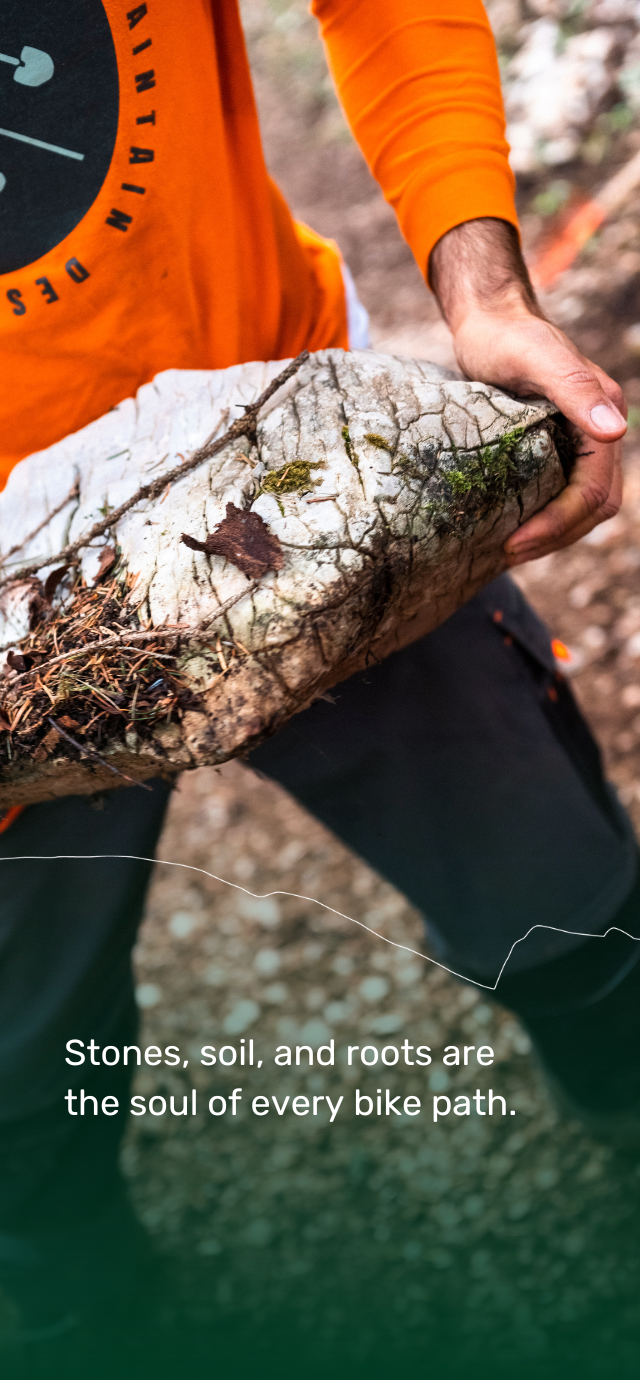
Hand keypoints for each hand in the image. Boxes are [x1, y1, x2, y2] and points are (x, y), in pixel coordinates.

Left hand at [429, 220, 625, 564]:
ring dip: (553, 533)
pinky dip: (546, 516)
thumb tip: (615, 433)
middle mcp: (600, 429)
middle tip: (508, 553)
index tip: (515, 542)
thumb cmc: (506, 336)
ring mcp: (582, 439)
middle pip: (594, 505)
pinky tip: (514, 526)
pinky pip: (565, 491)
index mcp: (602, 413)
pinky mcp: (561, 445)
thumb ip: (574, 389)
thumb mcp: (534, 358)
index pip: (593, 490)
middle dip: (556, 536)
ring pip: (584, 505)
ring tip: (510, 549)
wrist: (489, 320)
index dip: (558, 523)